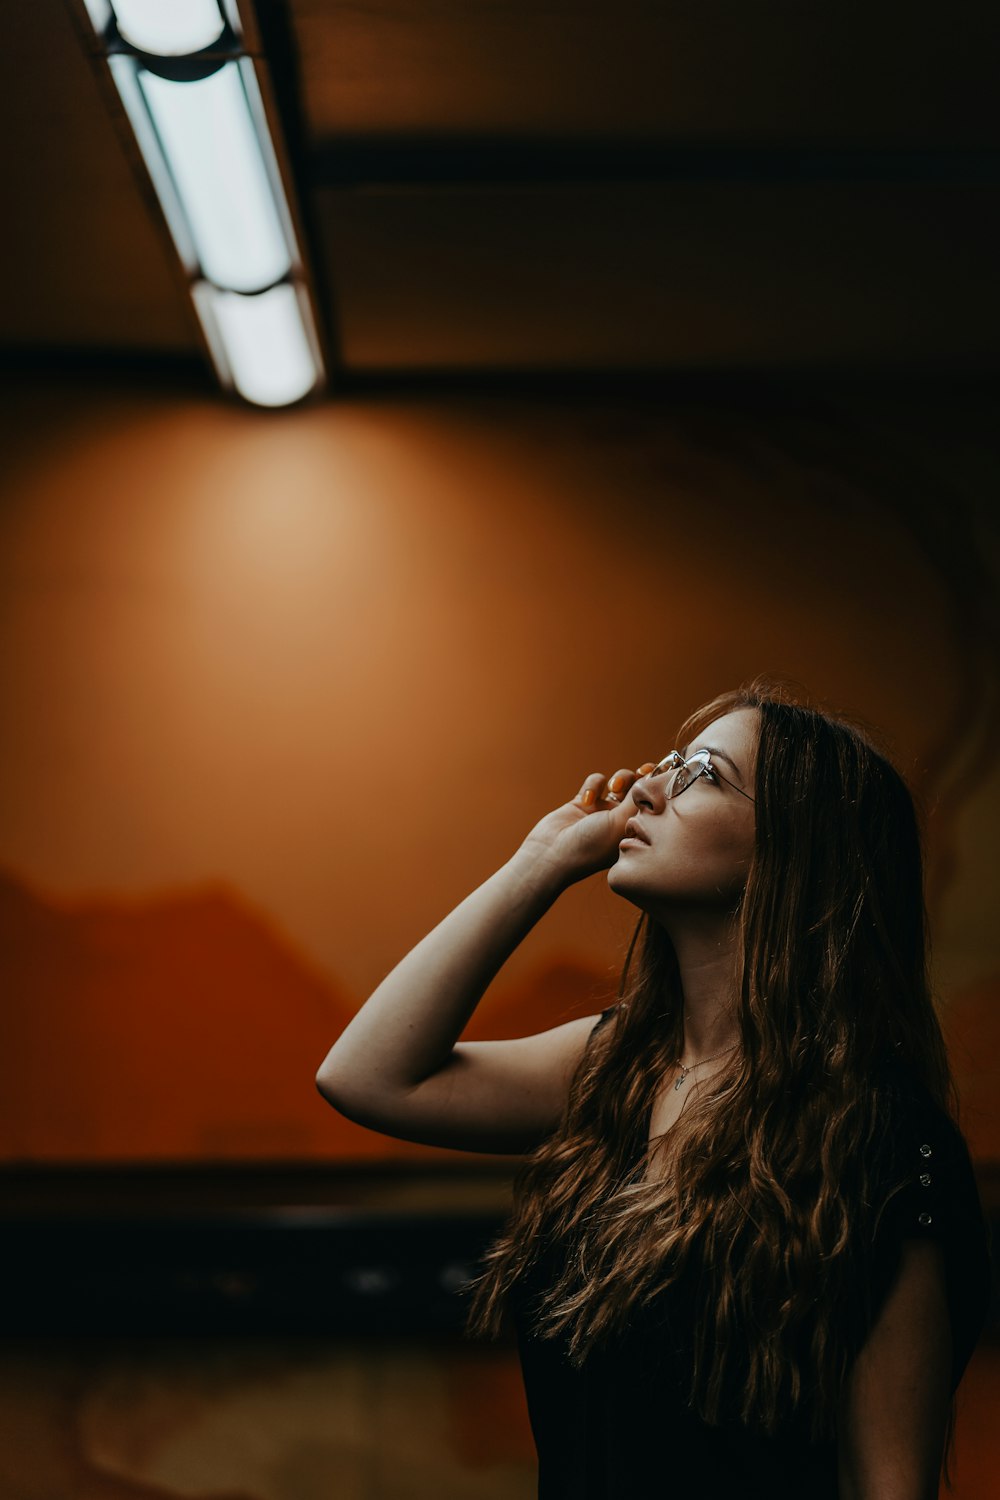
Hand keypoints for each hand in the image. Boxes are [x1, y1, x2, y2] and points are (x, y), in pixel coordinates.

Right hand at [517, 764, 656, 886]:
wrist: (552, 854)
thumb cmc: (591, 846)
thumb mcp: (621, 822)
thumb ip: (636, 797)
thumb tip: (651, 777)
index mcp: (637, 830)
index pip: (655, 804)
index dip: (658, 788)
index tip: (663, 774)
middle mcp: (623, 820)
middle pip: (640, 789)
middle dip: (641, 778)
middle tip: (644, 771)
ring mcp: (603, 810)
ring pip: (620, 781)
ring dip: (620, 779)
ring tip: (614, 788)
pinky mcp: (584, 802)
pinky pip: (596, 782)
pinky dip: (594, 785)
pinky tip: (587, 800)